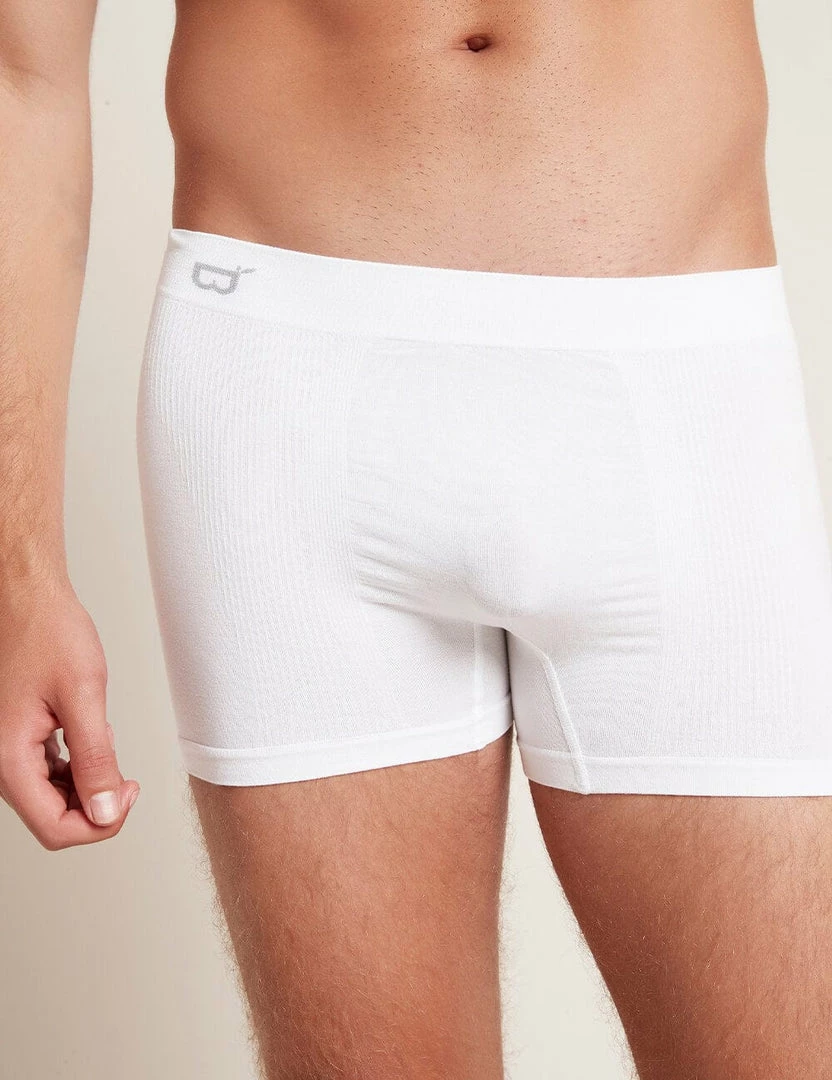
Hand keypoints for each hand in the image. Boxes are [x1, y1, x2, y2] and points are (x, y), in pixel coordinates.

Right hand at [0, 577, 139, 848]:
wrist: (27, 599)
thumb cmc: (49, 632)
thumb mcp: (83, 695)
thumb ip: (95, 758)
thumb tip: (104, 811)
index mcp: (8, 757)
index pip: (55, 828)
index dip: (100, 823)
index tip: (127, 793)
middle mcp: (0, 760)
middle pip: (52, 818)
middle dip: (96, 806)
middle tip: (126, 777)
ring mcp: (6, 750)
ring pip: (51, 799)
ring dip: (87, 786)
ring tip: (106, 745)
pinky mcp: (16, 738)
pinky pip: (46, 773)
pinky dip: (75, 768)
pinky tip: (91, 740)